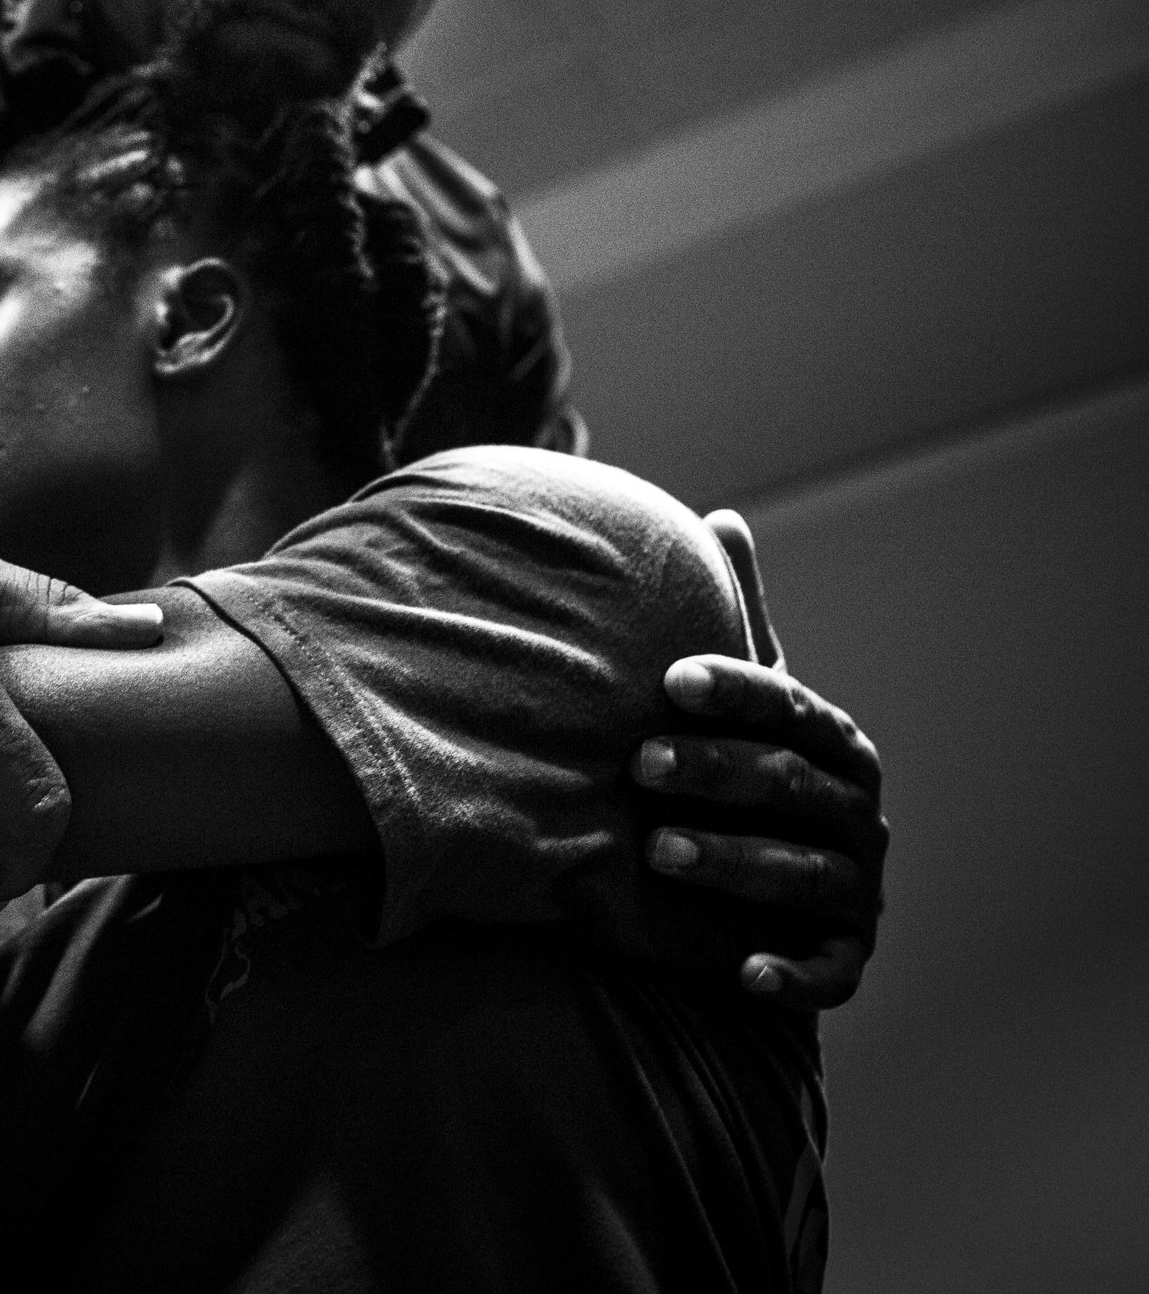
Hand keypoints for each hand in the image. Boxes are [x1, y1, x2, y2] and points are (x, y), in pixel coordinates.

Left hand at [636, 512, 886, 1010]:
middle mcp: (855, 811)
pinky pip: (825, 971)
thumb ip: (740, 624)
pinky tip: (740, 970)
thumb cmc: (747, 778)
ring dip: (731, 862)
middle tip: (636, 764)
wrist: (766, 891)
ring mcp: (854, 886)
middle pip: (788, 785)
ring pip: (799, 873)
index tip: (668, 679)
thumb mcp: (745, 705)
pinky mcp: (842, 956)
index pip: (788, 706)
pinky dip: (788, 972)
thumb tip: (723, 517)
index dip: (733, 691)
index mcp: (832, 742)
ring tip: (656, 851)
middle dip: (714, 774)